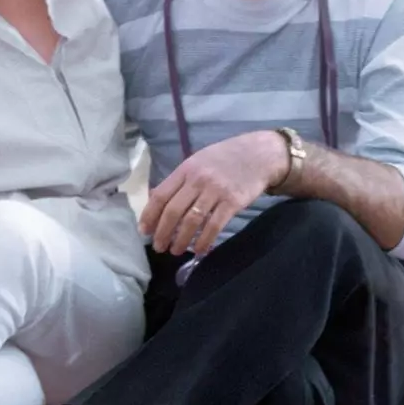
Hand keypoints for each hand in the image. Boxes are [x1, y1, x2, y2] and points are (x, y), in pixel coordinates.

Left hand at [140, 131, 287, 257]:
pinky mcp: (232, 202)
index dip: (149, 215)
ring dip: (181, 240)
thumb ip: (180, 179)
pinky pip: (214, 226)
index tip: (144, 231)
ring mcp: (216, 191)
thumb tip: (157, 200)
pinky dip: (204, 241)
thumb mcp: (199, 161)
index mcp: (186, 169)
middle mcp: (198, 179)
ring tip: (176, 250)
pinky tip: (199, 250)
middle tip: (158, 247)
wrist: (259, 154)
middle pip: (173, 211)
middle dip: (163, 232)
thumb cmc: (226, 158)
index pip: (161, 195)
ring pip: (192, 221)